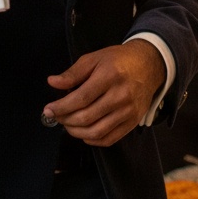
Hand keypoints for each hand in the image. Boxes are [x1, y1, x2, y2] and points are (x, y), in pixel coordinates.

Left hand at [42, 39, 165, 146]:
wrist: (149, 65)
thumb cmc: (118, 60)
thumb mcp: (94, 58)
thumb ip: (73, 73)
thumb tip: (53, 83)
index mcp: (109, 76)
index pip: (80, 98)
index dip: (61, 107)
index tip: (48, 110)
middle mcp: (121, 96)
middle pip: (86, 117)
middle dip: (65, 120)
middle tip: (57, 116)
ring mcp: (128, 111)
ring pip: (96, 131)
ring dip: (76, 132)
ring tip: (68, 124)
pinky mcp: (133, 121)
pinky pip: (109, 139)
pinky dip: (92, 140)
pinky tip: (83, 132)